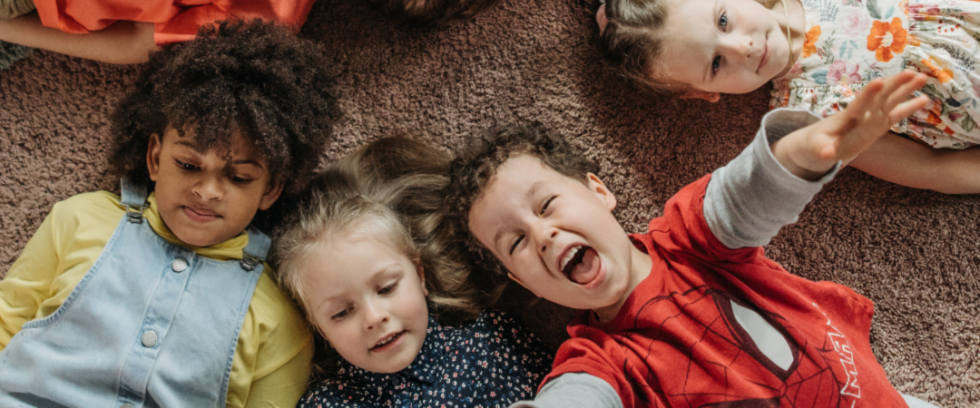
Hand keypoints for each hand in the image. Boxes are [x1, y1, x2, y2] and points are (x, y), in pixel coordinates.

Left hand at [774, 71, 928, 179]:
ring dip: (905, 90)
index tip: (879, 81)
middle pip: (879, 97)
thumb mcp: (817, 148)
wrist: (819, 142)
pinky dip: (908, 108)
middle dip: (894, 85)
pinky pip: (895, 115)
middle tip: (911, 72)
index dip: (868, 94)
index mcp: (846, 118)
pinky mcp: (878, 125)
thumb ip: (823, 149)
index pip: (858, 105)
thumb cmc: (817, 143)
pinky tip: (925, 99)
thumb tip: (825, 154)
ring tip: (922, 77)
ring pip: (890, 102)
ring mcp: (871, 118)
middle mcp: (862, 114)